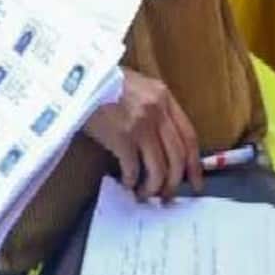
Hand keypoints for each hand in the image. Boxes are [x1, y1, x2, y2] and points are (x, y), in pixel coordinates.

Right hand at [84, 69, 200, 200]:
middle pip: (177, 157)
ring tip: (144, 194)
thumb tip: (163, 143)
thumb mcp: (137, 87)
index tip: (195, 183)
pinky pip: (133, 168)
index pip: (189, 136)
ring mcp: (141, 124)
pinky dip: (131, 180)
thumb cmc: (103, 82)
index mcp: (164, 97)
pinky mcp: (121, 136)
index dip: (194, 164)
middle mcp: (158, 111)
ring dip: (153, 187)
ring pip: (158, 168)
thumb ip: (154, 108)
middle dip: (173, 182)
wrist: (79, 78)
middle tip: (166, 196)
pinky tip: (126, 183)